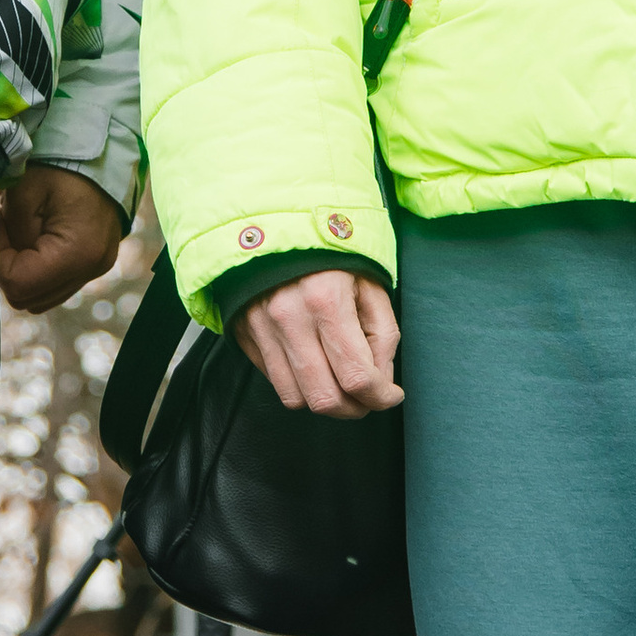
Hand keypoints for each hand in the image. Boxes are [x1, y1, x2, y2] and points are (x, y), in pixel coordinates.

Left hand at [0, 166, 125, 314]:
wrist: (101, 152)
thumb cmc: (62, 166)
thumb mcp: (24, 193)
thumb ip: (11, 235)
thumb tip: (2, 261)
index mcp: (78, 253)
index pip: (19, 284)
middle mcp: (92, 268)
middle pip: (29, 298)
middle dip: (9, 267)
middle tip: (6, 228)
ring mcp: (96, 269)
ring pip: (41, 297)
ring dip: (24, 271)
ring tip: (21, 232)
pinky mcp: (95, 264)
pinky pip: (56, 284)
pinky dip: (40, 269)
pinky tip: (37, 237)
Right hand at [233, 267, 401, 419]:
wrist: (274, 226)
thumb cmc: (329, 252)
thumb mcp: (370, 283)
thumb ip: (382, 335)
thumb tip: (381, 381)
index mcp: (326, 300)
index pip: (356, 376)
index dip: (381, 397)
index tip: (390, 395)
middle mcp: (289, 318)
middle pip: (324, 398)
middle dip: (355, 408)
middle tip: (369, 397)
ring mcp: (261, 329)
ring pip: (296, 399)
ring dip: (326, 401)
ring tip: (342, 384)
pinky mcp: (245, 335)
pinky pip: (275, 382)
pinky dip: (300, 386)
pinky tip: (315, 366)